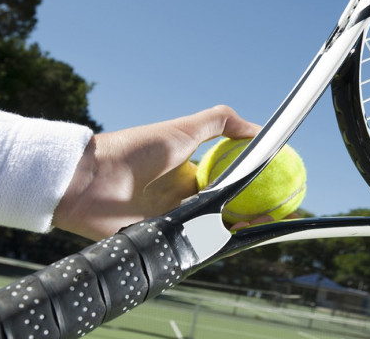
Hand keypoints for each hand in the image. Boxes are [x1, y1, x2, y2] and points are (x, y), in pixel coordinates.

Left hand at [53, 105, 259, 239]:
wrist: (89, 180)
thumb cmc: (133, 150)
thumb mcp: (180, 129)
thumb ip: (217, 122)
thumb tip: (257, 127)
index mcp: (188, 175)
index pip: (230, 184)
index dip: (254, 189)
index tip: (279, 189)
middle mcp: (183, 200)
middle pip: (227, 211)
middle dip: (255, 214)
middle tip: (281, 213)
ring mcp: (172, 222)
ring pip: (213, 231)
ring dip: (238, 230)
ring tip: (263, 224)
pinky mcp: (159, 242)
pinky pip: (192, 248)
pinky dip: (212, 245)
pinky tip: (233, 238)